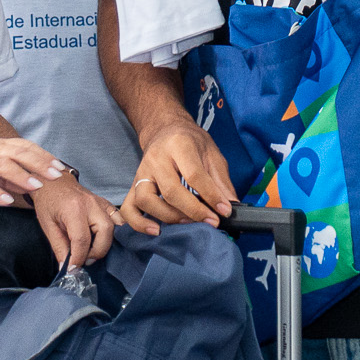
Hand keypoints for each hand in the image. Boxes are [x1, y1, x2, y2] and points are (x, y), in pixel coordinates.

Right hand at [0, 135, 65, 201]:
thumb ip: (5, 174)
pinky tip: (6, 200)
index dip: (43, 155)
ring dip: (20, 175)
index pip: (25, 146)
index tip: (60, 167)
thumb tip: (29, 184)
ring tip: (36, 187)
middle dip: (39, 163)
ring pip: (1, 164)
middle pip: (18, 152)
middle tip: (56, 175)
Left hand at [32, 176, 123, 267]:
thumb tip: (66, 269)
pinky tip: (103, 240)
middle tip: (84, 259)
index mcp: (74, 208)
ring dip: (105, 244)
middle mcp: (91, 204)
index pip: (82, 239)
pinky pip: (118, 220)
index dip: (78, 258)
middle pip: (105, 232)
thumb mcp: (48, 226)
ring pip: (115, 227)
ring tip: (91, 251)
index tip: (73, 269)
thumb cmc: (48, 202)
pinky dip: (115, 233)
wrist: (54, 182)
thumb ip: (59, 248)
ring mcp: (101, 202)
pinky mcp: (106, 204)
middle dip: (96, 252)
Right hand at [120, 118, 237, 234]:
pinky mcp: (133, 185)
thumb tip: (230, 206)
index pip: (194, 175)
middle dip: (193, 211)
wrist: (165, 129)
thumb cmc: (190, 142)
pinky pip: (129, 208)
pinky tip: (156, 230)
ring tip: (189, 223)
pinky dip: (139, 223)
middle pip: (170, 190)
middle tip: (211, 221)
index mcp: (179, 145)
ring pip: (147, 200)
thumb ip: (221, 180)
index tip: (224, 212)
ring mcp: (141, 172)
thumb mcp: (211, 153)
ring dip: (169, 217)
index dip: (211, 196)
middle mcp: (156, 158)